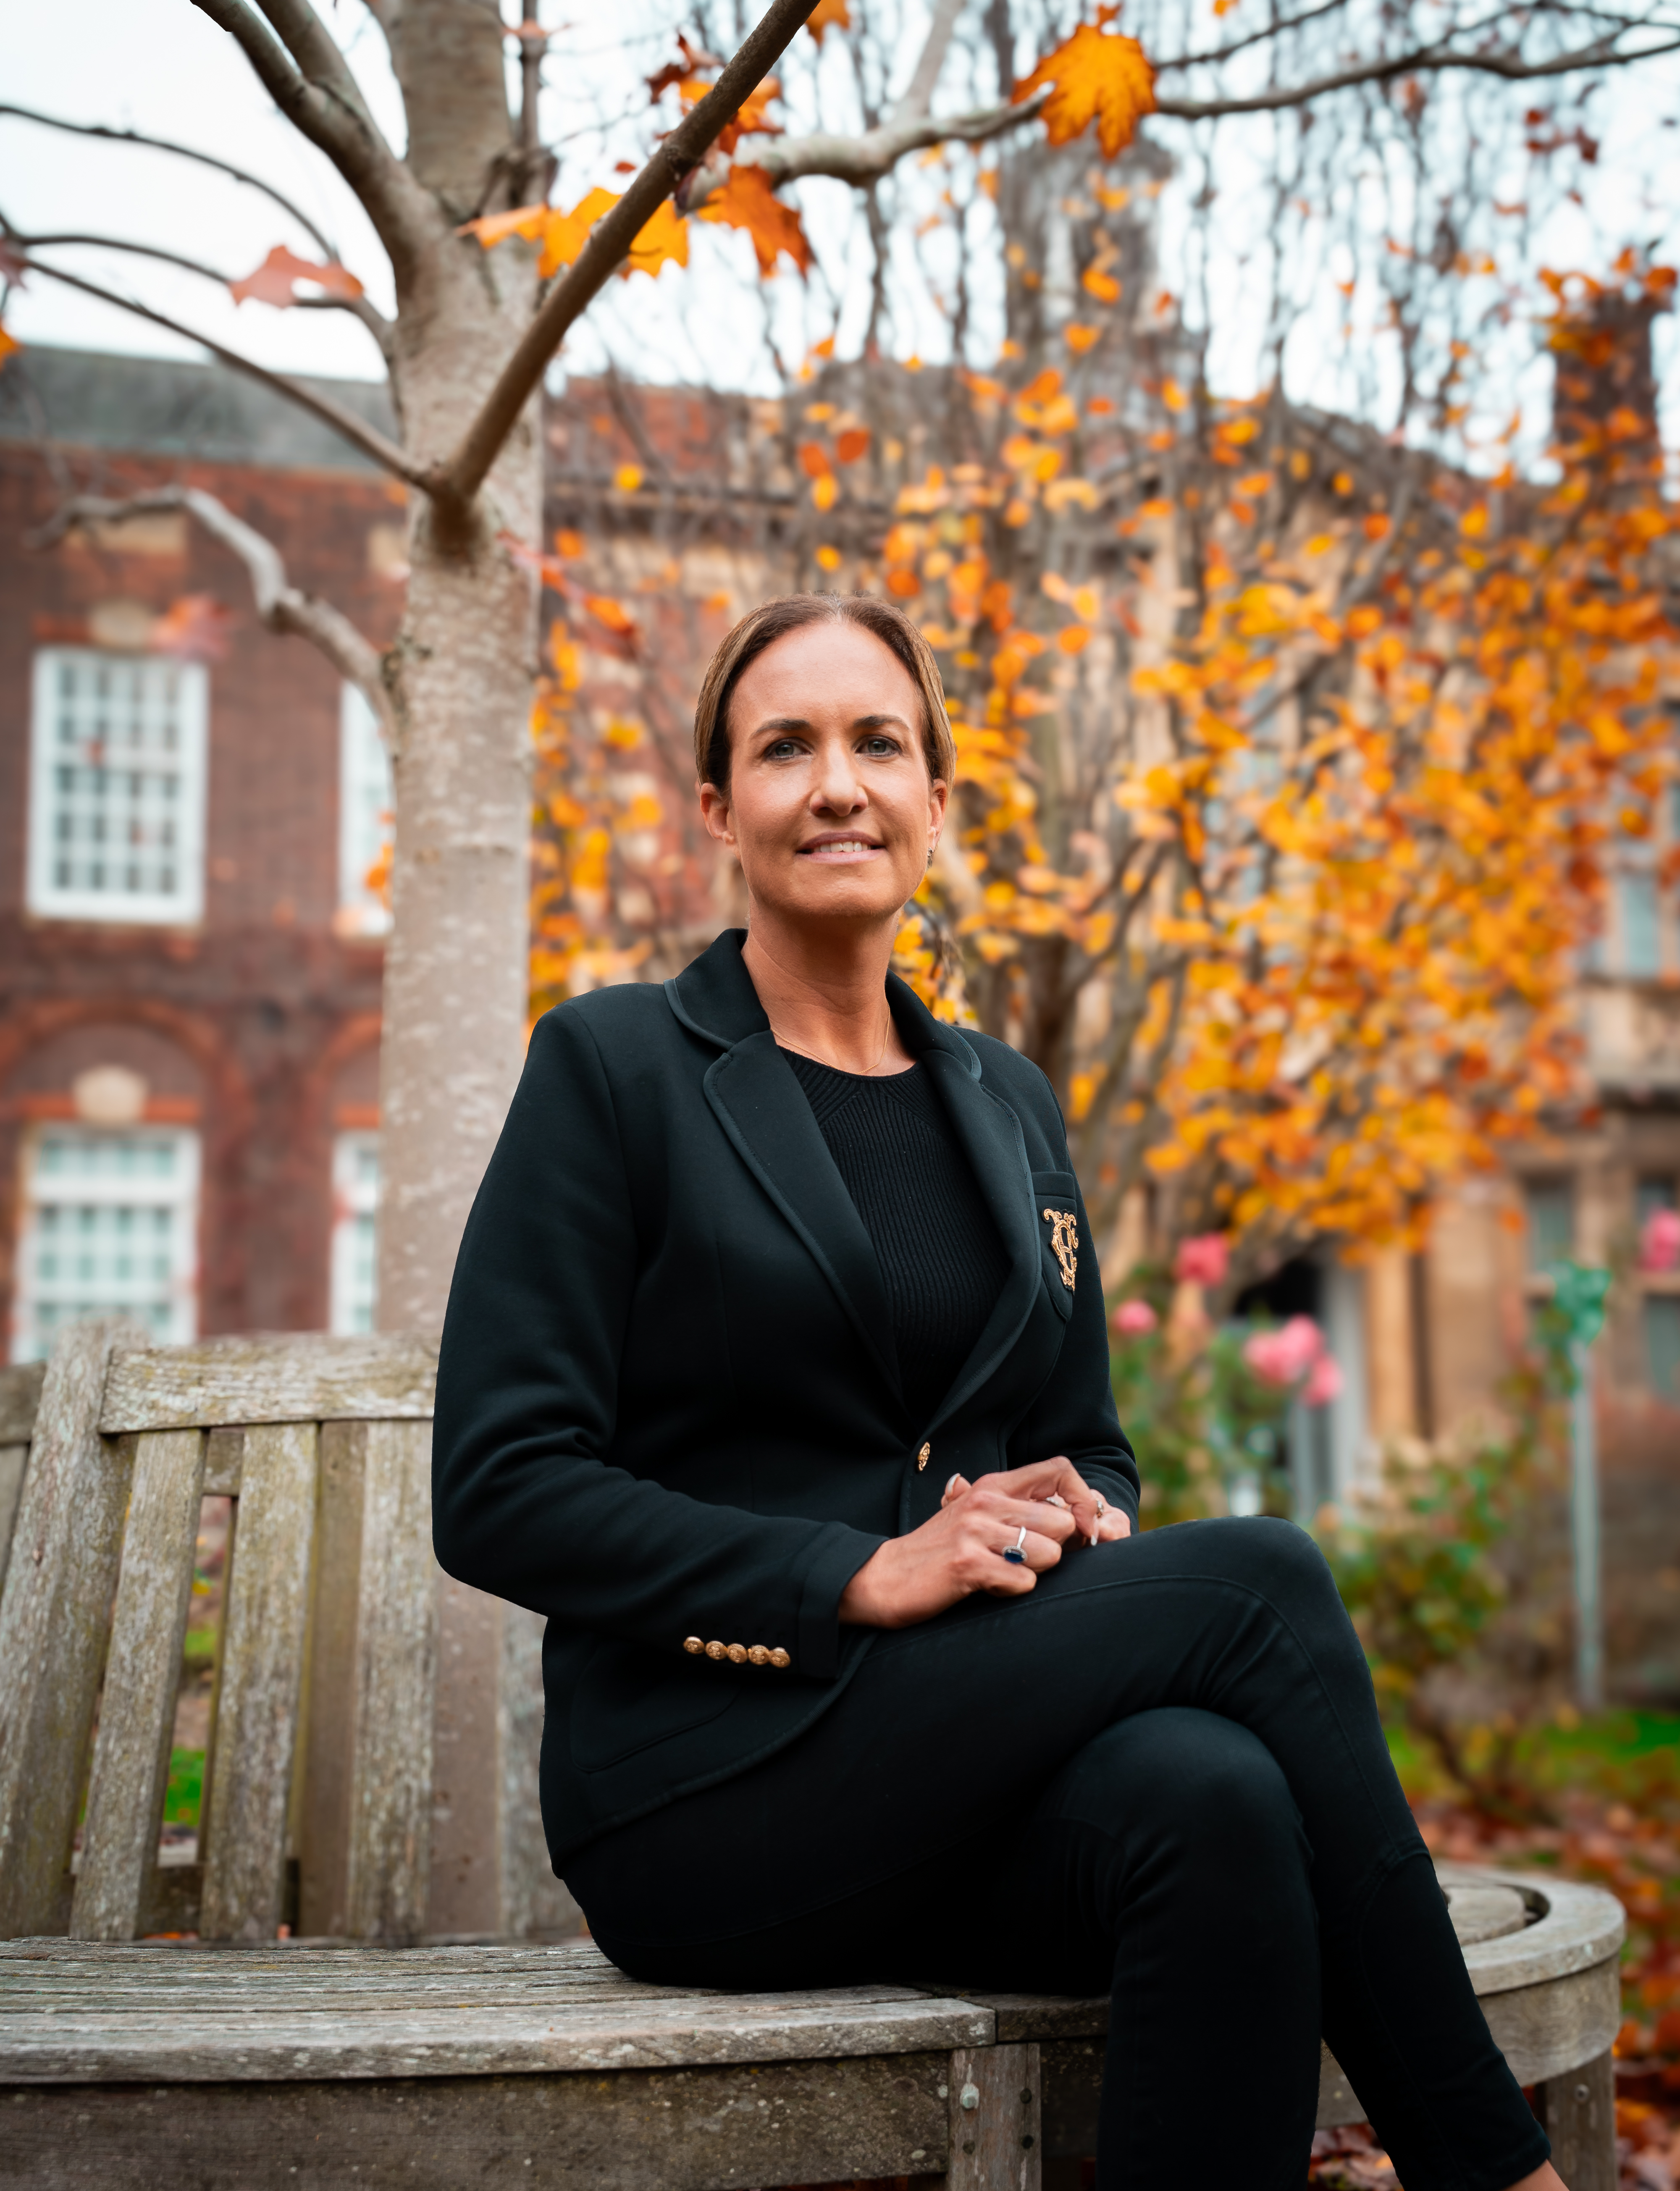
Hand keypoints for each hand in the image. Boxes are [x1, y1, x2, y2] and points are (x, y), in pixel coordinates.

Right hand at [838, 1457, 1130, 1628]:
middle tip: (1028, 1564)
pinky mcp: (967, 1564)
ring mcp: (975, 1531)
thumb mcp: (976, 1518)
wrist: (883, 1577)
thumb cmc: (939, 1553)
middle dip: (1057, 1551)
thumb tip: (1074, 1521)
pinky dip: (1011, 1592)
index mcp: (992, 1486)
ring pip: (1048, 1553)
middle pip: (1063, 1522)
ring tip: (1001, 1575)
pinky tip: (986, 1588)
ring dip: (1033, 1574)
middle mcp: (986, 1501)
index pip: (1060, 1471)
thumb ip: (1017, 1512)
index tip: (1080, 1531)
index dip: (1082, 1500)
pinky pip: (1023, 1583)